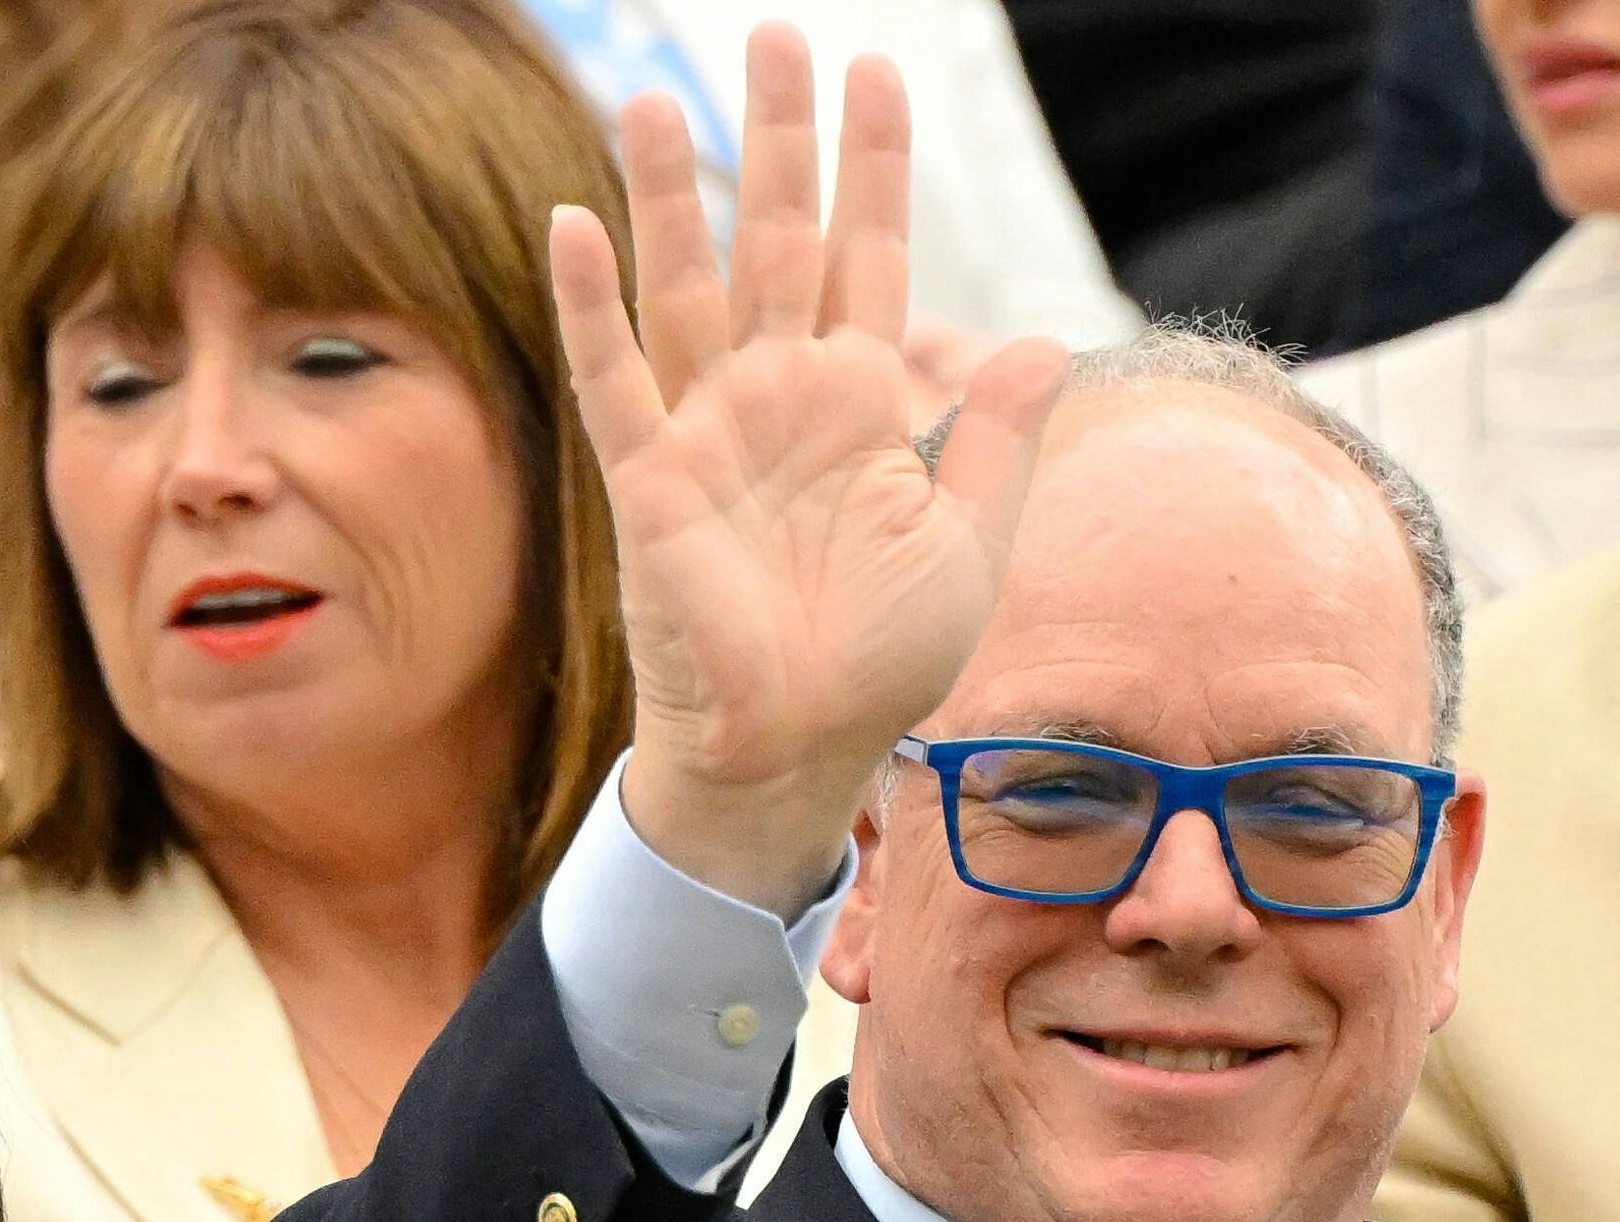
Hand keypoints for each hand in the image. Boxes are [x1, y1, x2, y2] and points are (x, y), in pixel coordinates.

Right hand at [550, 28, 1064, 915]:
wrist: (797, 751)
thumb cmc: (878, 663)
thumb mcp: (972, 546)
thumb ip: (1003, 443)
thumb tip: (1047, 339)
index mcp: (858, 403)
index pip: (866, 255)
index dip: (872, 169)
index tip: (879, 76)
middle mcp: (778, 397)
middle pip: (775, 239)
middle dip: (778, 140)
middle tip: (778, 37)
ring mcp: (708, 431)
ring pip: (685, 285)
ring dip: (667, 193)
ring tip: (650, 97)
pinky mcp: (651, 480)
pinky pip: (614, 376)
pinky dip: (590, 302)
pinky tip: (572, 223)